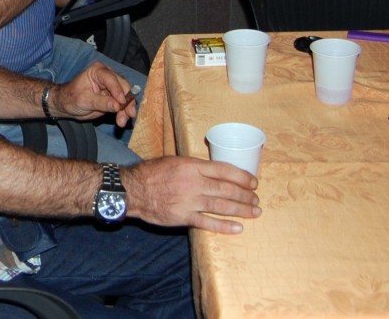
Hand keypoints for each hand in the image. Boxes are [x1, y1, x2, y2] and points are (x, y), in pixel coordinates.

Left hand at [52, 61, 136, 125]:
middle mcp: (108, 75)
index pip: (111, 79)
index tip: (122, 103)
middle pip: (124, 86)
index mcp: (98, 71)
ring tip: (122, 121)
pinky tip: (122, 120)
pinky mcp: (115, 97)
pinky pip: (124, 104)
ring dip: (127, 109)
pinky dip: (125, 112)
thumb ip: (102, 103)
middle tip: (128, 114)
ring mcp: (113, 86)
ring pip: (127, 96)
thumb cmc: (71, 98)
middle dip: (127, 101)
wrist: (67, 105)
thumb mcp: (84, 101)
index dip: (118, 91)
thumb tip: (118, 106)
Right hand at [121, 157, 261, 233]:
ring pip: (221, 206)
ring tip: (254, 212)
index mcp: (192, 166)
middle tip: (256, 199)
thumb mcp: (173, 161)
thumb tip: (213, 170)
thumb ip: (193, 166)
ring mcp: (189, 201)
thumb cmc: (151, 173)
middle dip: (245, 195)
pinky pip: (208, 223)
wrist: (132, 189)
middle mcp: (193, 183)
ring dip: (241, 209)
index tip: (253, 182)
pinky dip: (224, 226)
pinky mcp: (183, 217)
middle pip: (227, 189)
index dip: (242, 176)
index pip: (224, 170)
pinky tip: (238, 227)